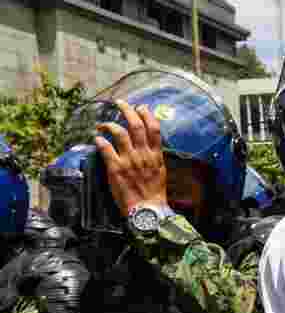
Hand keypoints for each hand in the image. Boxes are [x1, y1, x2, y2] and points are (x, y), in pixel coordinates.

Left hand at [94, 100, 167, 216]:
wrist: (147, 210)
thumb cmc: (155, 194)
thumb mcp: (161, 172)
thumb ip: (154, 157)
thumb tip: (148, 147)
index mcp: (156, 155)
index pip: (154, 129)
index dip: (146, 114)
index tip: (140, 107)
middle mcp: (143, 154)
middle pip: (135, 125)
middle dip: (127, 110)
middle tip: (119, 103)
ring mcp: (129, 160)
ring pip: (119, 132)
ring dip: (108, 124)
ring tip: (102, 124)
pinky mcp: (115, 168)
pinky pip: (105, 148)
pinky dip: (100, 140)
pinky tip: (96, 138)